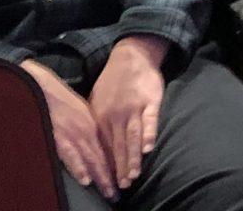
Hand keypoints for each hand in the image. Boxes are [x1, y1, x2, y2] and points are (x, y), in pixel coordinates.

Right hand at [23, 58, 116, 198]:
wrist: (42, 86)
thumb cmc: (60, 99)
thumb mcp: (81, 112)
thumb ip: (90, 128)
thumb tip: (96, 145)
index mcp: (92, 125)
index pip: (107, 150)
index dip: (114, 167)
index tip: (120, 181)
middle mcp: (86, 131)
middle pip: (101, 158)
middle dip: (110, 178)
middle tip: (117, 193)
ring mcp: (72, 135)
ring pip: (90, 160)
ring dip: (100, 177)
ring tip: (108, 192)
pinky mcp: (58, 137)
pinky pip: (70, 156)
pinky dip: (78, 168)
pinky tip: (86, 180)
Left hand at [90, 36, 167, 190]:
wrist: (130, 57)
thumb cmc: (112, 82)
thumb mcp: (95, 101)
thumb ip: (96, 123)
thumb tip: (92, 147)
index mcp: (100, 117)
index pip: (103, 146)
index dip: (106, 165)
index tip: (107, 182)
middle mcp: (115, 115)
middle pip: (118, 146)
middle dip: (120, 168)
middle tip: (122, 186)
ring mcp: (134, 108)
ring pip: (133, 137)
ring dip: (133, 157)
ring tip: (134, 175)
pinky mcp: (150, 101)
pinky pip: (150, 120)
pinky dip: (149, 134)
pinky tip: (148, 148)